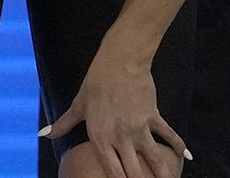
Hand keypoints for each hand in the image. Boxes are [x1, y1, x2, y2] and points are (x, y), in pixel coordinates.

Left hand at [41, 56, 186, 177]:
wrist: (120, 62)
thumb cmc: (95, 83)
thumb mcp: (78, 104)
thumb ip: (63, 124)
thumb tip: (43, 134)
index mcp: (100, 136)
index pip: (111, 170)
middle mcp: (120, 137)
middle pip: (134, 171)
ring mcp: (139, 128)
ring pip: (155, 159)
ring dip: (164, 173)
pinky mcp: (153, 117)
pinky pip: (168, 135)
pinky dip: (179, 145)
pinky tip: (186, 157)